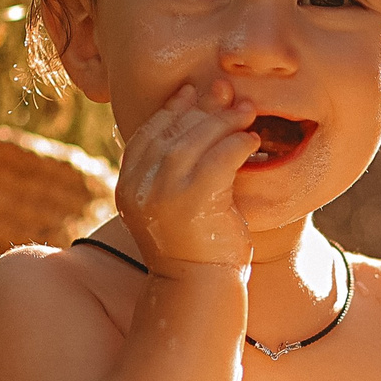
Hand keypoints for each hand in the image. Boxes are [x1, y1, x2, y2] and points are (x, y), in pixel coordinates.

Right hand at [117, 80, 257, 268]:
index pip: (147, 134)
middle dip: (203, 108)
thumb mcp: (172, 205)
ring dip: (225, 121)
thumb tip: (194, 123)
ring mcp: (163, 192)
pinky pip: (220, 157)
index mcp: (128, 186)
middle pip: (172, 131)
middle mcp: (139, 186)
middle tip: (228, 92)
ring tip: (247, 112)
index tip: (192, 92)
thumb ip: (173, 172)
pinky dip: (239, 143)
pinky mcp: (194, 199)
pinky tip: (253, 141)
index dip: (171, 109)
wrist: (199, 289)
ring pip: (196, 139)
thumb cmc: (194, 247)